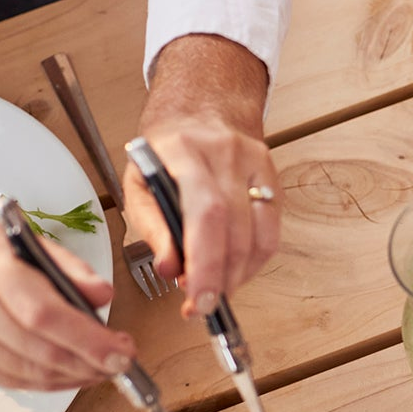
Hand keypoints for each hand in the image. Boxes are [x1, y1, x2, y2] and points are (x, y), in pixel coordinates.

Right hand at [0, 212, 133, 390]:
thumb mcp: (12, 236)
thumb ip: (63, 264)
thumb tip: (103, 295)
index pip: (40, 309)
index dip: (86, 337)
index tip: (121, 348)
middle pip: (35, 346)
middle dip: (88, 361)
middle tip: (120, 363)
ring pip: (23, 369)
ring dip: (71, 377)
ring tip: (102, 370)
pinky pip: (6, 379)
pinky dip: (44, 382)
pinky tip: (69, 376)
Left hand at [130, 33, 278, 319]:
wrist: (202, 105)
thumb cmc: (165, 148)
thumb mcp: (139, 181)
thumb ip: (152, 226)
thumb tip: (171, 269)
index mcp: (183, 150)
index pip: (204, 212)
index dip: (204, 261)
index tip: (194, 297)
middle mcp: (225, 154)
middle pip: (234, 229)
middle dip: (219, 278)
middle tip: (202, 306)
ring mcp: (255, 164)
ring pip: (259, 236)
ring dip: (238, 275)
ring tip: (216, 291)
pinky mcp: (273, 177)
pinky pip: (272, 232)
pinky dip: (255, 261)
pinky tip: (236, 272)